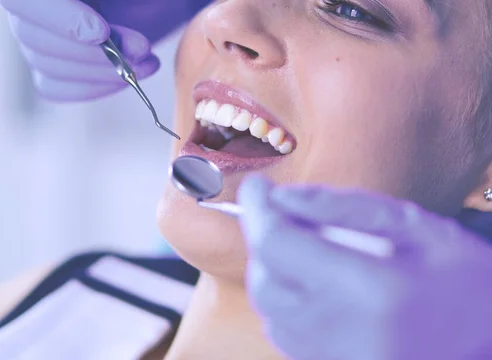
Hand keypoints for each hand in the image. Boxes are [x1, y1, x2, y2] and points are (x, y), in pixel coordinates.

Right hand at [0, 0, 161, 100]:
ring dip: (103, 72)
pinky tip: (126, 79)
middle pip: (34, 38)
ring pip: (47, 66)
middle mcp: (26, 6)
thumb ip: (118, 2)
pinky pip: (55, 88)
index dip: (60, 20)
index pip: (23, 1)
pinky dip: (93, 87)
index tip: (101, 33)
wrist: (144, 4)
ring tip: (146, 63)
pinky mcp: (47, 65)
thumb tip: (95, 33)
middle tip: (141, 50)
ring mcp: (34, 37)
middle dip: (94, 52)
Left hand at [238, 175, 491, 359]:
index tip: (258, 186)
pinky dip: (285, 299)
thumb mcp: (411, 224)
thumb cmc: (461, 276)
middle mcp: (344, 333)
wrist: (489, 340)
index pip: (278, 245)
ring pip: (269, 309)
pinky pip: (285, 332)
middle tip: (282, 213)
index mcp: (370, 289)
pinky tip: (314, 279)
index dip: (258, 209)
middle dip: (262, 239)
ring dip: (272, 269)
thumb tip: (280, 196)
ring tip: (306, 246)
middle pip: (264, 280)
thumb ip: (341, 206)